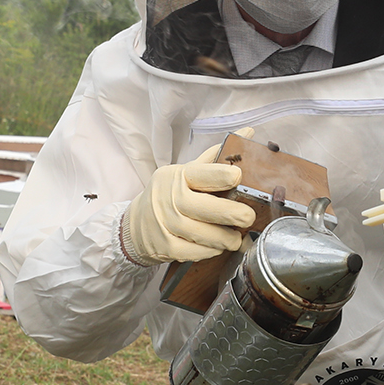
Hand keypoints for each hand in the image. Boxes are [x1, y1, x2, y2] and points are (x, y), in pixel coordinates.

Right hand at [120, 143, 256, 263]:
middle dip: (234, 214)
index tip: (239, 178)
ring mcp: (166, 224)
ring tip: (236, 237)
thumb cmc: (168, 196)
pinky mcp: (166, 247)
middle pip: (206, 208)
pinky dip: (212, 250)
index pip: (202, 174)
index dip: (223, 175)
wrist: (135, 226)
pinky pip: (197, 252)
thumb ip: (217, 157)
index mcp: (177, 176)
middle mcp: (169, 199)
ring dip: (227, 238)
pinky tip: (217, 246)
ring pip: (205, 234)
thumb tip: (247, 133)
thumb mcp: (186, 173)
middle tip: (248, 217)